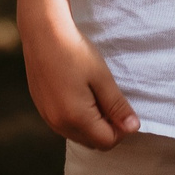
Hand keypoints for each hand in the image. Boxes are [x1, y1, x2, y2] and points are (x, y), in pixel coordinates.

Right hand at [20, 15, 138, 150]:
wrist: (43, 32)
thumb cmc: (75, 52)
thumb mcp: (102, 77)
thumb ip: (117, 106)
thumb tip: (133, 128)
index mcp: (76, 118)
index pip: (106, 142)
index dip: (121, 129)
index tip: (123, 107)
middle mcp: (59, 124)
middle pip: (92, 142)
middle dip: (106, 128)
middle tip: (109, 99)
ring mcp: (48, 117)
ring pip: (77, 135)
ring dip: (91, 124)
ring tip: (94, 94)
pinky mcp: (41, 108)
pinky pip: (64, 125)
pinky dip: (76, 118)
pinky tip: (78, 92)